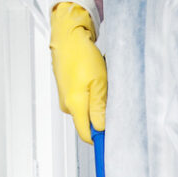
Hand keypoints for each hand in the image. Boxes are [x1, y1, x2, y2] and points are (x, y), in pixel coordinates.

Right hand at [49, 1, 107, 141]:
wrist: (68, 38)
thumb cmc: (82, 56)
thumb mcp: (99, 83)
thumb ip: (99, 108)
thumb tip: (101, 128)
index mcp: (74, 105)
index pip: (86, 135)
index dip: (99, 138)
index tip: (112, 137)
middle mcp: (67, 105)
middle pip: (87, 123)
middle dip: (101, 117)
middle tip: (111, 100)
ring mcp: (65, 98)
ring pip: (86, 110)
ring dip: (98, 103)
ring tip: (103, 85)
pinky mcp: (67, 91)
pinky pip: (83, 100)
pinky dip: (92, 94)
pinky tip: (96, 81)